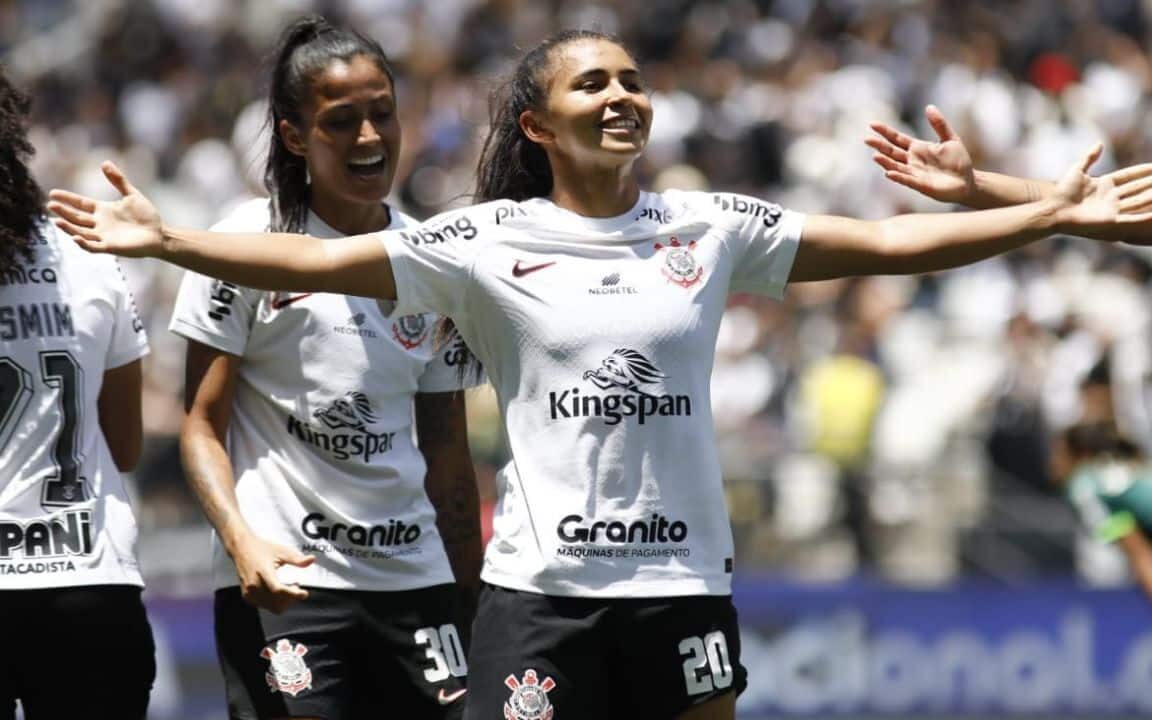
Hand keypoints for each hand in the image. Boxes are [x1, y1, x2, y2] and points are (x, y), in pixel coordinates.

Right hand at [46, 161, 163, 256]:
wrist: (160, 234)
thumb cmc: (146, 216)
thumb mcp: (131, 194)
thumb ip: (118, 180)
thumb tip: (104, 163)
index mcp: (103, 210)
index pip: (80, 204)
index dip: (67, 199)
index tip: (53, 193)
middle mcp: (100, 224)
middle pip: (76, 218)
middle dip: (63, 212)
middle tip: (50, 205)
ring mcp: (104, 236)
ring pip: (81, 232)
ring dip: (68, 228)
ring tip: (56, 221)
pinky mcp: (111, 247)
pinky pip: (93, 247)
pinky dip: (84, 243)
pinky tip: (75, 237)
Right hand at [231, 534, 315, 613]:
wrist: (242, 549)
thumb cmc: (260, 549)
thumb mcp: (282, 551)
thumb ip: (297, 559)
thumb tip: (311, 560)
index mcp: (263, 573)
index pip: (279, 590)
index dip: (293, 594)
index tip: (304, 593)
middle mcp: (254, 585)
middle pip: (277, 603)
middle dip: (291, 598)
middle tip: (296, 587)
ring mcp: (249, 592)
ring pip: (272, 607)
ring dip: (283, 601)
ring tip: (288, 587)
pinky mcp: (247, 596)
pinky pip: (264, 606)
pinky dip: (274, 602)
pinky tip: (277, 591)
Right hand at [866, 105, 975, 203]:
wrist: (967, 181)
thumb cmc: (958, 161)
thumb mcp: (950, 138)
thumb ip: (939, 124)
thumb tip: (929, 107)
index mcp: (917, 148)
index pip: (897, 138)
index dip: (885, 132)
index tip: (872, 124)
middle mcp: (912, 160)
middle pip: (891, 152)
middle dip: (879, 145)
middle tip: (867, 139)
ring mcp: (914, 173)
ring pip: (895, 166)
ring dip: (885, 162)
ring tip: (875, 155)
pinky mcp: (920, 185)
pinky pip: (906, 180)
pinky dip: (898, 176)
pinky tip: (888, 173)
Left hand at [1052, 145, 1151, 230]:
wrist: (1053, 211)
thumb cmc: (1062, 193)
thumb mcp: (1077, 171)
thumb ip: (1089, 157)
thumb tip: (1100, 143)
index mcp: (1105, 185)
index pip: (1130, 176)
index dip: (1143, 171)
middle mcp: (1112, 197)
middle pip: (1138, 188)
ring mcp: (1112, 209)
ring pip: (1139, 201)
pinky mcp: (1110, 221)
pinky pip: (1132, 218)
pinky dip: (1144, 216)